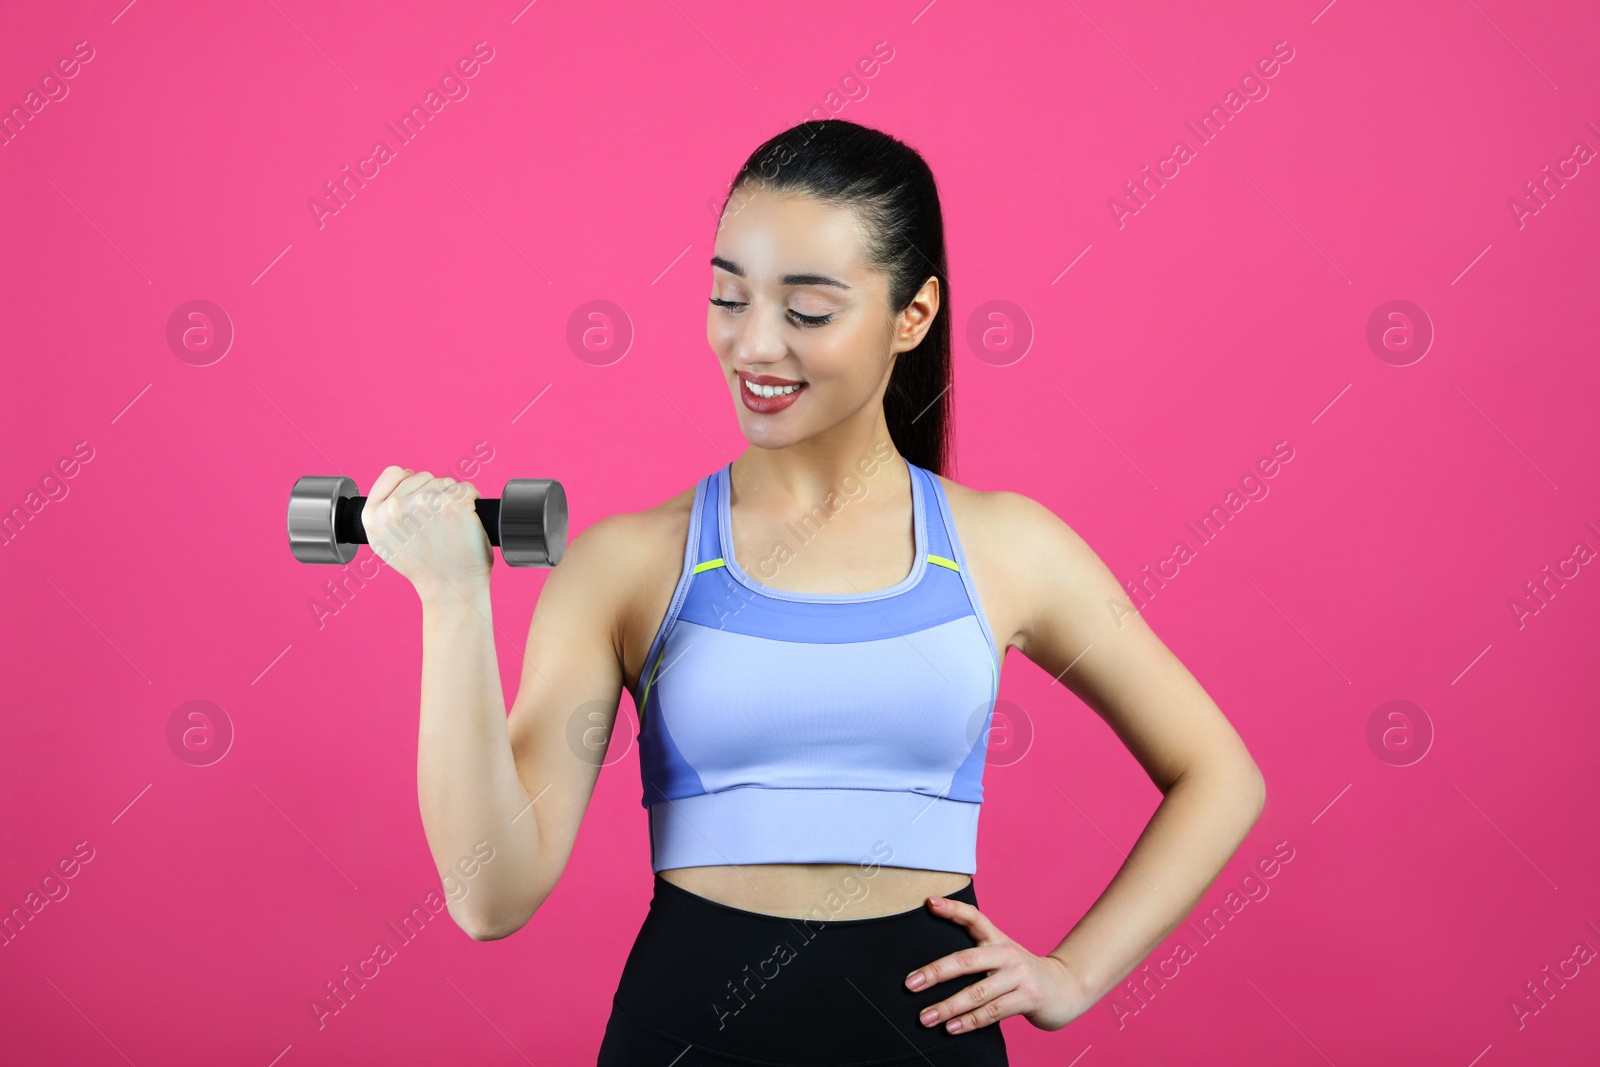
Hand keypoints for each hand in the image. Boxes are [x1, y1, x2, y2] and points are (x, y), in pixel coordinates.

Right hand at [361, 466, 492, 601]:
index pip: (393, 473)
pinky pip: (467, 488)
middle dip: (433, 494)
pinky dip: (472, 500)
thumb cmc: (423, 568)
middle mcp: (395, 506)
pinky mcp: (453, 504)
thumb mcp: (384, 542)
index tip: (419, 500)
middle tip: (437, 523)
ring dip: (452, 498)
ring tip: (451, 525)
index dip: (410, 483)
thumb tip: (403, 474)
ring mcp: (425, 502)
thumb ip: (384, 510)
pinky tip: (466, 521)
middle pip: (422, 477)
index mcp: (373, 515)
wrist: (448, 588)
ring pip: (445, 482)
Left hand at [904, 893, 1090, 1034]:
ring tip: (926, 1017)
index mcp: (998, 939)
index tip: (929, 903)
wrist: (1067, 988)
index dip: (952, 909)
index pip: (974, 917)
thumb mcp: (1002, 955)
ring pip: (977, 992)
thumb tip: (932, 968)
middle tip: (910, 984)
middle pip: (967, 960)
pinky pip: (993, 1011)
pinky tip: (952, 1028)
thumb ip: (975, 954)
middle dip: (935, 972)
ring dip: (948, 1007)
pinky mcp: (1028, 998)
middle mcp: (1007, 953)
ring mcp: (1019, 976)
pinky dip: (970, 1021)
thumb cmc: (1022, 973)